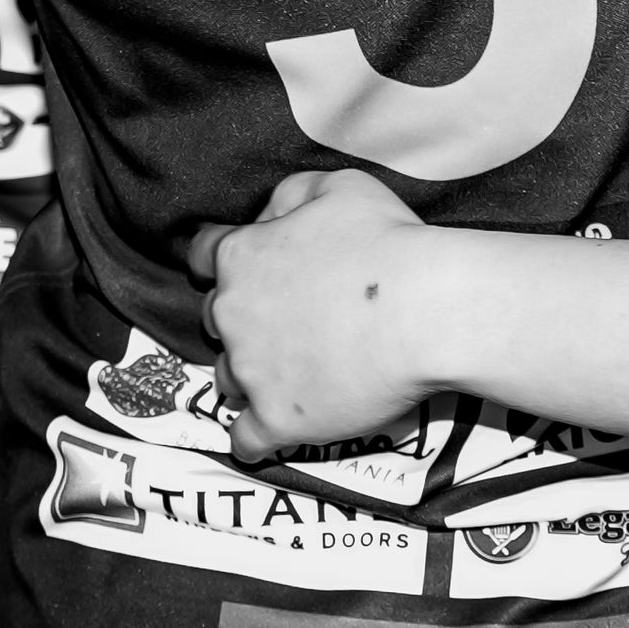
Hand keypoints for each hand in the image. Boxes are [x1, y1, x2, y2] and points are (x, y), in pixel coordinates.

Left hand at [187, 168, 441, 459]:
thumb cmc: (389, 242)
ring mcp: (251, 372)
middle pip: (216, 320)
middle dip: (243, 320)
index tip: (246, 270)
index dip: (221, 260)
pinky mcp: (276, 420)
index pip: (203, 254)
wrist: (425, 312)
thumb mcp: (340, 187)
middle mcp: (233, 314)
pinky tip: (275, 430)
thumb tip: (268, 216)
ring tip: (295, 375)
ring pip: (228, 380)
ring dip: (251, 376)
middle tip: (290, 321)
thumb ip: (291, 195)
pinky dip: (257, 436)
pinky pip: (247, 440)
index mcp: (243, 255)